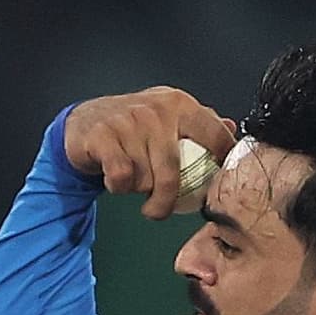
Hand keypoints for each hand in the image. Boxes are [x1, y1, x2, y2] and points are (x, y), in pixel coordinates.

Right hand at [63, 86, 239, 219]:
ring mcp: (130, 122)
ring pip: (145, 179)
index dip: (221, 164)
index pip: (215, 137)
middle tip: (158, 209)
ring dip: (138, 190)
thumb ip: (200, 124)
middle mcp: (157, 111)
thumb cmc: (133, 125)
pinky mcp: (104, 136)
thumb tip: (231, 129)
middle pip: (173, 173)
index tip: (217, 186)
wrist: (84, 122)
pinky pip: (120, 178)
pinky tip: (117, 180)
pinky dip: (118, 187)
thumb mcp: (169, 117)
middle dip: (165, 201)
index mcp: (180, 105)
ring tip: (132, 182)